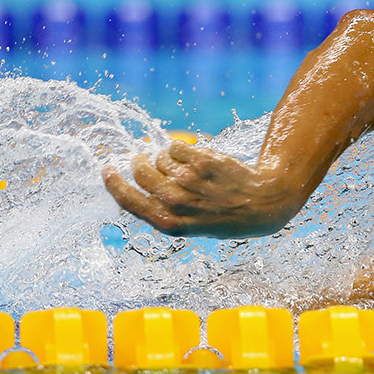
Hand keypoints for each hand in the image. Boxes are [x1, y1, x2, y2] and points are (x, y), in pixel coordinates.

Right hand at [103, 140, 297, 237]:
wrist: (266, 202)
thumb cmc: (229, 216)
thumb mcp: (193, 226)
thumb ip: (165, 209)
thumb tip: (136, 184)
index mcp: (172, 224)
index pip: (129, 202)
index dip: (114, 184)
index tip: (108, 170)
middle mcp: (178, 203)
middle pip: (141, 174)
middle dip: (139, 163)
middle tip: (144, 159)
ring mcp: (190, 180)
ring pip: (160, 158)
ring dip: (166, 158)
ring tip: (186, 167)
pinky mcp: (203, 160)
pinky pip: (177, 147)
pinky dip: (182, 149)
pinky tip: (198, 159)